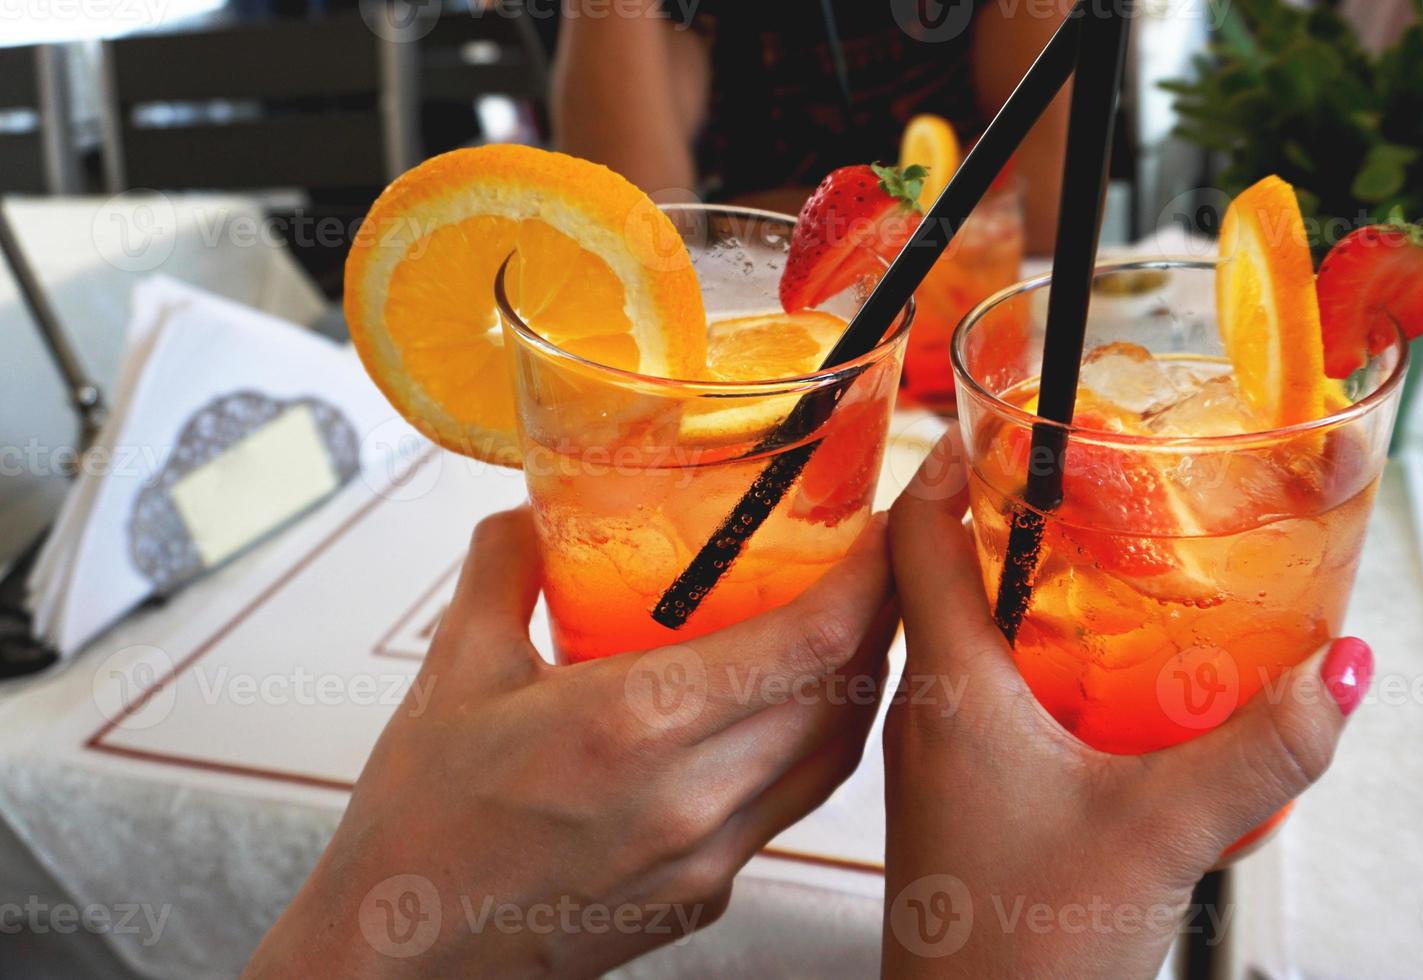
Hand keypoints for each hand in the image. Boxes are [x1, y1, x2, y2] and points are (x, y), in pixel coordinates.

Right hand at [246, 507, 895, 978]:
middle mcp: (693, 796)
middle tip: (872, 565)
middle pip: (845, 693)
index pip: (812, 641)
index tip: (881, 531)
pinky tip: (786, 713)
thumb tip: (535, 511)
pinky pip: (790, 805)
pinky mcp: (707, 893)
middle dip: (876, 619)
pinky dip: (810, 746)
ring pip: (833, 756)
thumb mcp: (453, 672)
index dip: (869, 579)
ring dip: (856, 685)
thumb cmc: (419, 828)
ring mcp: (709, 854)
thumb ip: (505, 570)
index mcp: (635, 724)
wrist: (402, 962)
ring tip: (849, 628)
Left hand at [880, 432, 1372, 977]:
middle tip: (1072, 477)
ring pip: (960, 639)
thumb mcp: (1165, 832)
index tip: (995, 416)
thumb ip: (1261, 748)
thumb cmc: (1025, 955)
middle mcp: (926, 713)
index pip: (913, 538)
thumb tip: (1339, 669)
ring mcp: (936, 761)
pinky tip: (1094, 681)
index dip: (945, 463)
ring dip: (1013, 589)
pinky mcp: (962, 802)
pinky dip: (1029, 659)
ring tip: (1092, 559)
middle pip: (937, 576)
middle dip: (998, 517)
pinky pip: (982, 697)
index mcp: (949, 689)